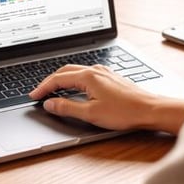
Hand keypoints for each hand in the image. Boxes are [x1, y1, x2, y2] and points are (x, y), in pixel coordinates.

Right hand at [29, 64, 183, 133]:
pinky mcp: (110, 77)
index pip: (57, 79)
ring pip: (76, 71)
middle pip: (65, 71)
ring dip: (61, 79)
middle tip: (39, 93)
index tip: (33, 96)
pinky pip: (86, 74)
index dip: (43, 88)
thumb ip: (67, 108)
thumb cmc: (125, 112)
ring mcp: (104, 72)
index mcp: (88, 76)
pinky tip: (75, 88)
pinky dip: (74, 80)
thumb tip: (50, 104)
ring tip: (53, 90)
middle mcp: (95, 70)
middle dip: (49, 81)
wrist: (150, 109)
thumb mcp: (91, 114)